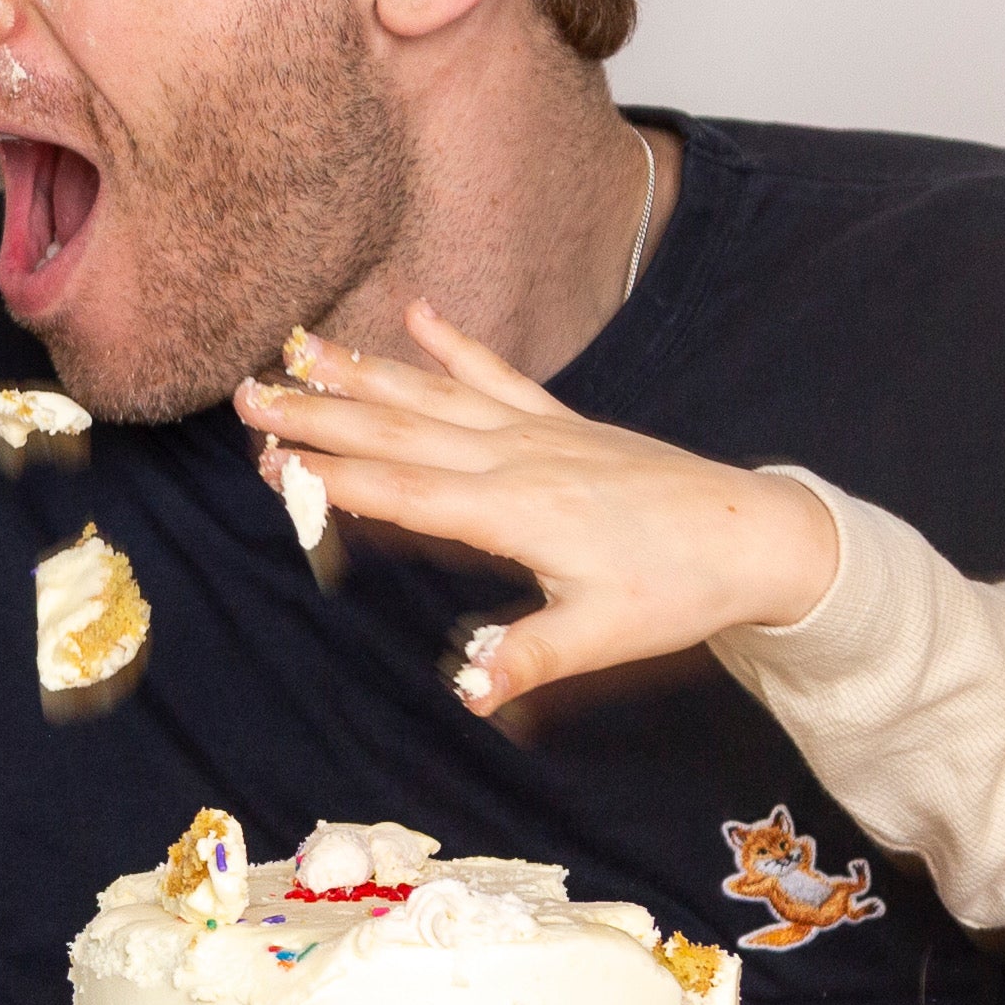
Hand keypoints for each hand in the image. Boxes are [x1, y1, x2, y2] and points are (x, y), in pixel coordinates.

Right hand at [242, 304, 842, 711]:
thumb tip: (465, 690)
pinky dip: (455, 344)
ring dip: (364, 372)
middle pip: (399, 430)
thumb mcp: (603, 638)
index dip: (331, 479)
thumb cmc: (678, 590)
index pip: (402, 491)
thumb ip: (527, 658)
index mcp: (515, 511)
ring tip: (301, 349)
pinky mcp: (564, 422)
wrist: (755, 534)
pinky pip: (497, 375)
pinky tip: (418, 314)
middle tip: (249, 395)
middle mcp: (516, 459)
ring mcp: (539, 432)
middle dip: (319, 413)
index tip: (269, 463)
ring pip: (434, 394)